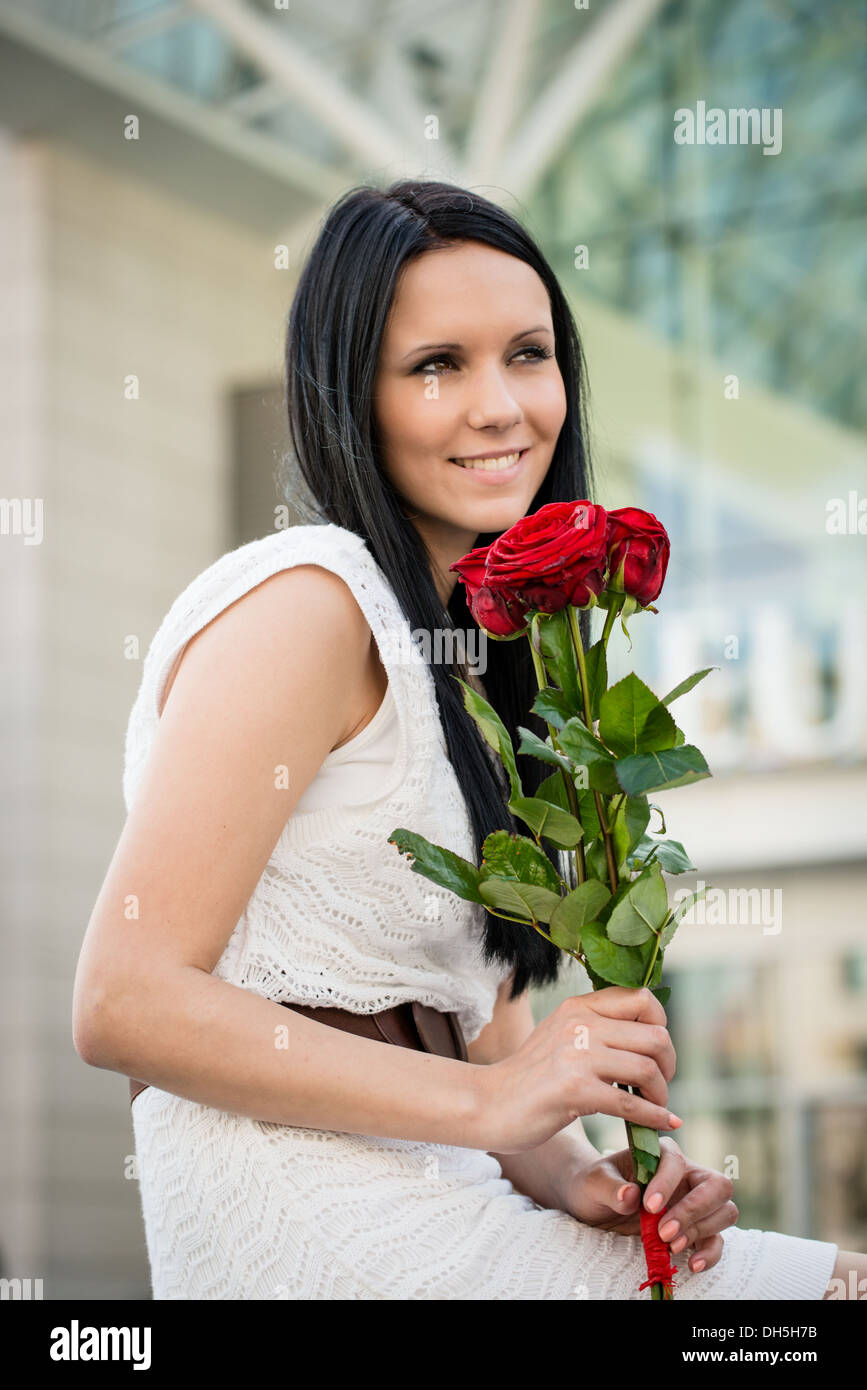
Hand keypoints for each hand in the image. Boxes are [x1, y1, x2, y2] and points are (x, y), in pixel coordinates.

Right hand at [477, 987, 680, 1154]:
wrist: (487, 1104)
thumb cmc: (530, 1077)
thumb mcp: (561, 1036)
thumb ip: (595, 1027)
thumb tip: (648, 1031)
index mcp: (578, 1006)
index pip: (642, 998)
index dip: (660, 1025)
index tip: (655, 1051)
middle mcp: (580, 1024)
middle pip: (654, 1036)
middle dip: (668, 1064)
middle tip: (660, 1084)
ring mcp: (577, 1056)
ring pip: (647, 1069)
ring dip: (661, 1094)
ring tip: (655, 1106)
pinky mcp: (574, 1091)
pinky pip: (631, 1105)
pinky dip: (654, 1118)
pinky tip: (661, 1125)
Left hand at [562, 1137, 738, 1273]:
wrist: (593, 1203)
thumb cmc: (594, 1184)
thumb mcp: (593, 1182)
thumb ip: (609, 1186)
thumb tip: (629, 1195)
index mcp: (661, 1154)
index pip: (677, 1162)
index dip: (668, 1183)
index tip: (649, 1207)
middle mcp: (685, 1175)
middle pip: (717, 1185)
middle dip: (694, 1210)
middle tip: (665, 1231)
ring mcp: (694, 1202)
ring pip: (724, 1211)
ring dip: (701, 1230)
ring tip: (671, 1246)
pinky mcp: (694, 1229)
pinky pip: (717, 1240)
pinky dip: (710, 1253)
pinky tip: (692, 1264)